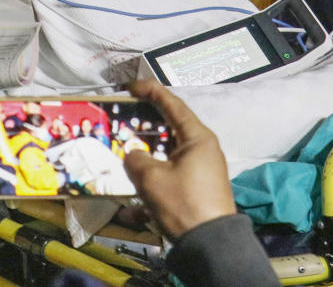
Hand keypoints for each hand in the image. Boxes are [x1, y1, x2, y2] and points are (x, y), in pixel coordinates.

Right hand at [123, 79, 234, 239]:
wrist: (210, 245)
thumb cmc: (182, 202)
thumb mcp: (150, 177)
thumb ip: (135, 158)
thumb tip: (134, 156)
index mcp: (197, 138)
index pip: (172, 104)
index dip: (150, 91)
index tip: (131, 87)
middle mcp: (202, 150)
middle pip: (169, 129)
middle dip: (144, 128)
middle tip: (123, 123)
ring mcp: (201, 171)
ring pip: (167, 156)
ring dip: (145, 159)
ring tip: (124, 159)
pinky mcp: (197, 190)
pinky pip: (170, 180)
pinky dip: (152, 187)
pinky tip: (132, 209)